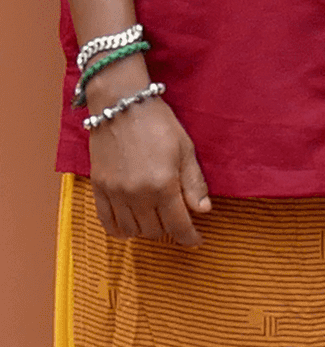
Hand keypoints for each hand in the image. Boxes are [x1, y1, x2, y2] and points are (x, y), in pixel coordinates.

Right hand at [88, 81, 208, 247]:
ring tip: (157, 219)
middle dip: (170, 230)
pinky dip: (120, 229)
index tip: (196, 240)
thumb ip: (194, 183)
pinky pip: (107, 222)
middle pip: (155, 230)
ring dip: (147, 230)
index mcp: (163, 185)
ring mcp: (115, 193)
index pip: (178, 225)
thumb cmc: (159, 124)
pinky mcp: (98, 188)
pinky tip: (131, 225)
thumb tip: (203, 211)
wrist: (121, 105)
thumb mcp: (186, 150)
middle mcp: (137, 194)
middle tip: (178, 220)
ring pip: (132, 230)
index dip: (189, 237)